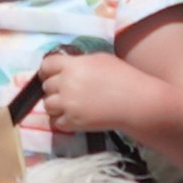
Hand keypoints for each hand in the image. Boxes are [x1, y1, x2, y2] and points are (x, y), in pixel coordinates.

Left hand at [10, 53, 125, 137]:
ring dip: (56, 105)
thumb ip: (79, 62)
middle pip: (46, 86)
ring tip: (69, 105)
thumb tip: (67, 66)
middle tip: (68, 91)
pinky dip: (62, 120)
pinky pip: (56, 122)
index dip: (48, 70)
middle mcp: (66, 84)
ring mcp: (68, 104)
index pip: (46, 65)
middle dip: (55, 88)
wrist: (136, 102)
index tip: (52, 74)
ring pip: (47, 105)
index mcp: (72, 66)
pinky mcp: (73, 122)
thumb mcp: (100, 59)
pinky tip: (74, 116)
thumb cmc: (124, 77)